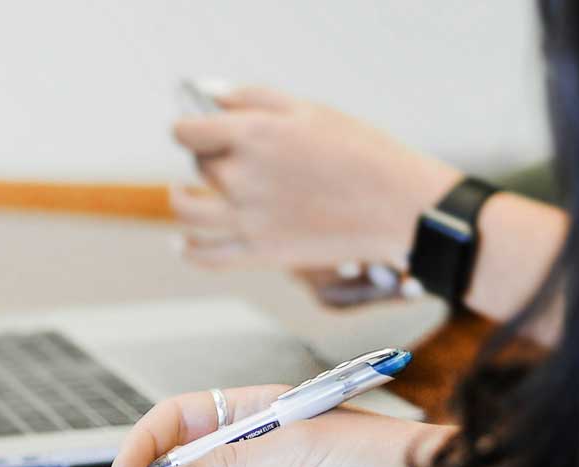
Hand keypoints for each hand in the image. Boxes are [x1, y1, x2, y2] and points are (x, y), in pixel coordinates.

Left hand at [169, 87, 461, 268]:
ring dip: (181, 200)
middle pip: (200, 165)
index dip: (189, 127)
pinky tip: (184, 241)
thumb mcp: (308, 109)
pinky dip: (189, 250)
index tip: (195, 128)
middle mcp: (241, 178)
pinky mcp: (259, 253)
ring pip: (187, 212)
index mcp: (252, 136)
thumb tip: (211, 98)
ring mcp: (247, 219)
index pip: (188, 131)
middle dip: (209, 156)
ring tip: (183, 193)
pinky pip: (205, 256)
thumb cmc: (360, 151)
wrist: (397, 204)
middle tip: (232, 156)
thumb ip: (253, 99)